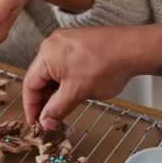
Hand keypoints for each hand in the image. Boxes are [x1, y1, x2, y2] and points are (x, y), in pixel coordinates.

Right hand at [22, 26, 149, 129]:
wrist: (132, 49)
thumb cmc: (106, 65)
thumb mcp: (77, 92)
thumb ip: (57, 109)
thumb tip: (45, 121)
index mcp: (46, 54)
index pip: (29, 83)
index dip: (31, 106)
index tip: (35, 121)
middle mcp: (52, 44)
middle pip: (40, 76)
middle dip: (44, 98)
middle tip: (49, 117)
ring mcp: (65, 40)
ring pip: (52, 71)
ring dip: (55, 90)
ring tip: (63, 106)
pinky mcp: (77, 42)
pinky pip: (63, 63)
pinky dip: (65, 79)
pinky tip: (73, 91)